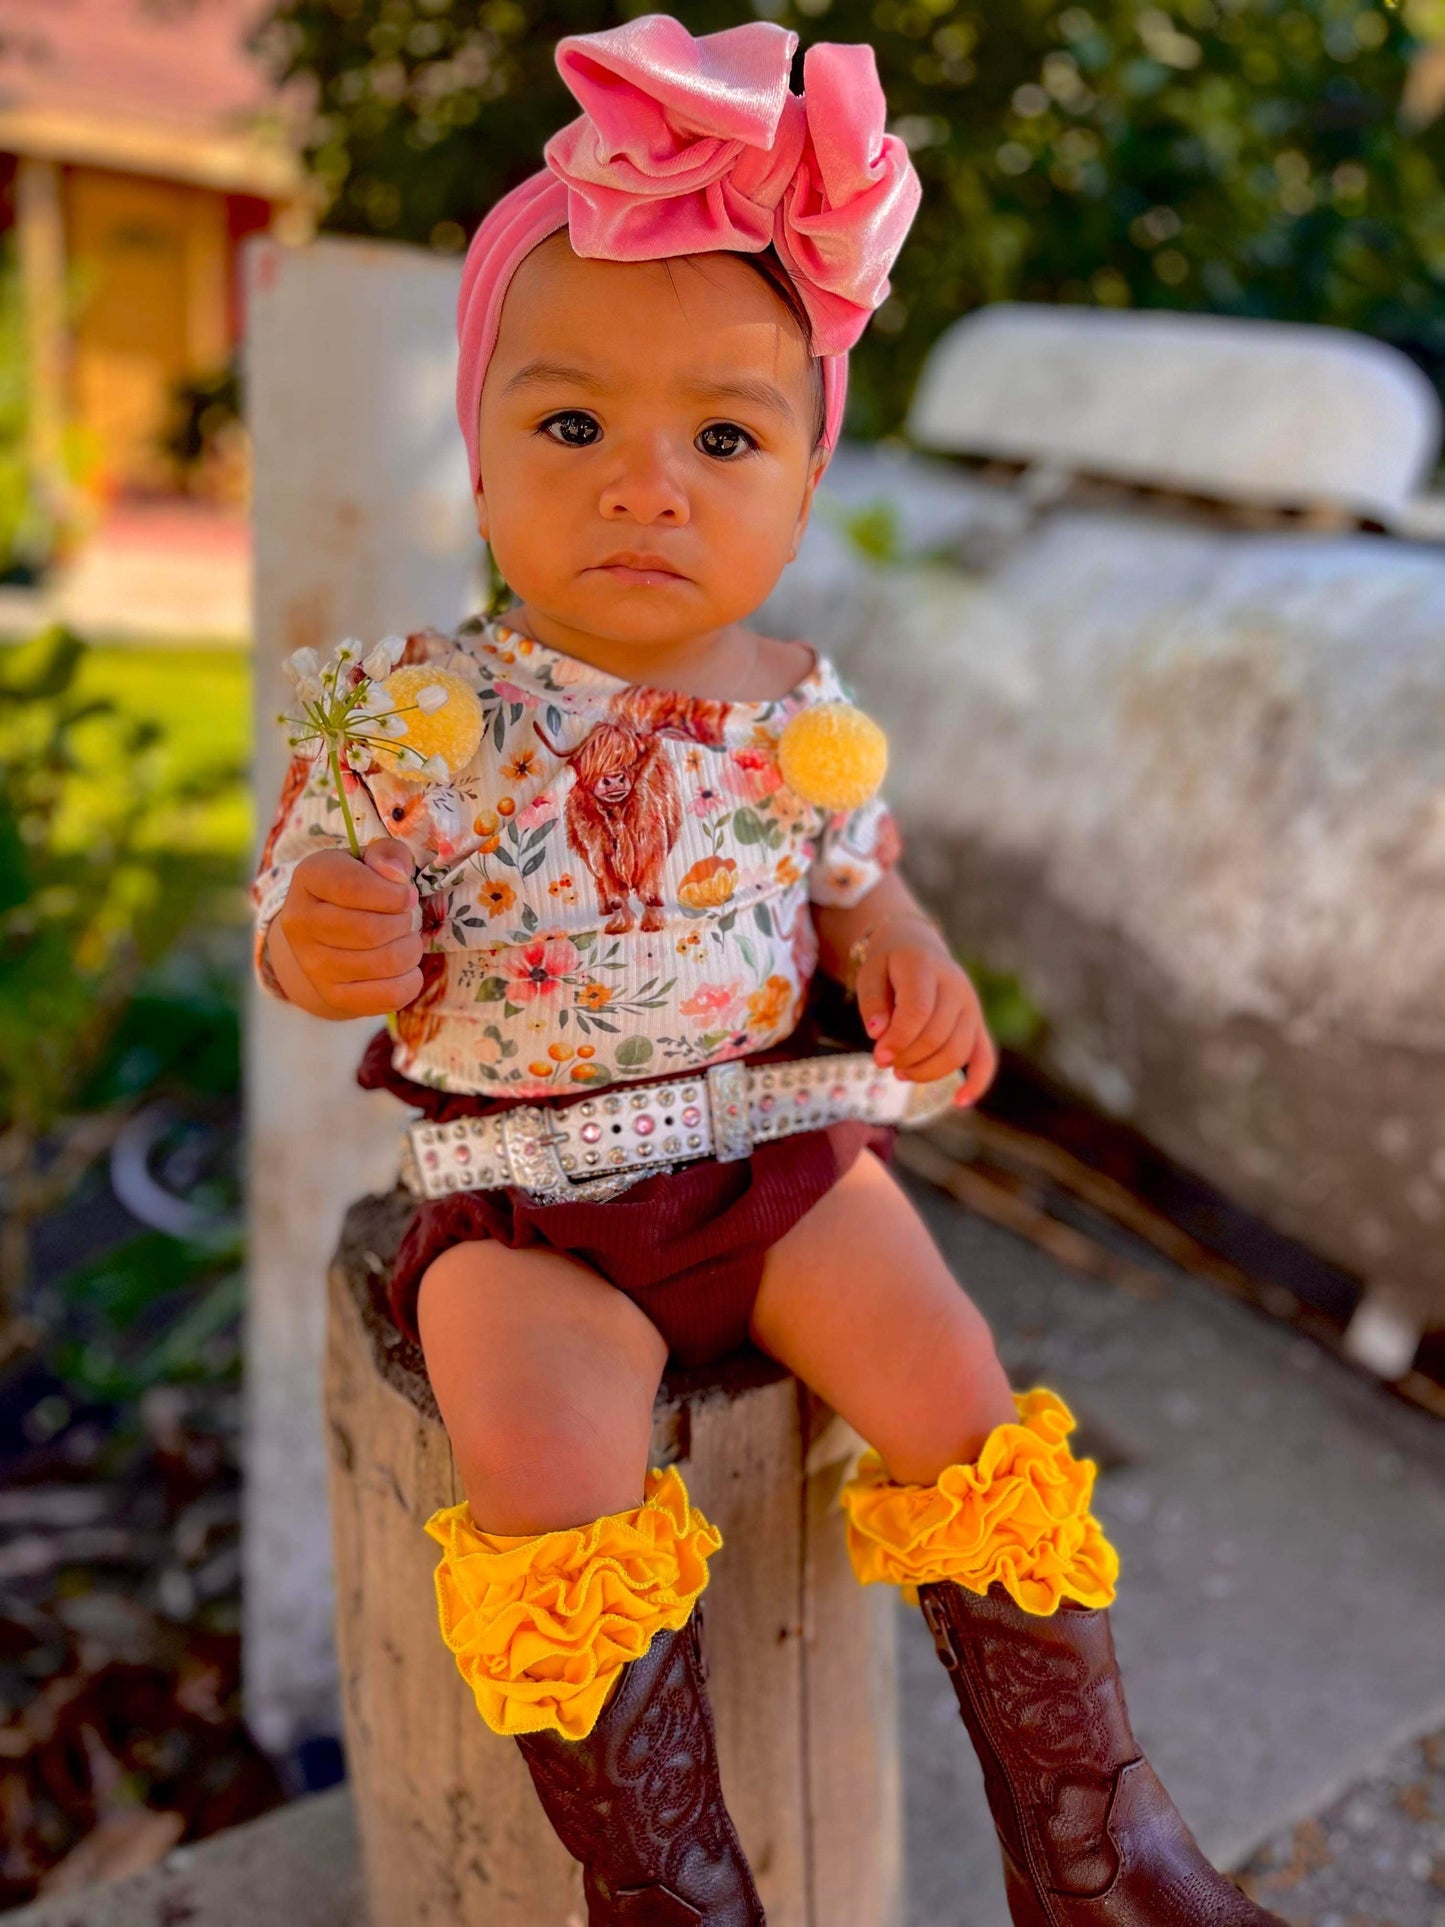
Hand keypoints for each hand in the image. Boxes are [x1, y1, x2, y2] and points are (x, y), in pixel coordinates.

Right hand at [276, 837, 423, 1016]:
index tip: (407, 894)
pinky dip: (410, 980)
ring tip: (405, 939)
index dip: (394, 893)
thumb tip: (397, 875)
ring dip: (411, 949)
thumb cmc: (358, 889)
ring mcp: (313, 964)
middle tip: (406, 918)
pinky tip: (404, 967)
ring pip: (385, 963)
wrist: (325, 935)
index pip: (354, 887)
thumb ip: (389, 855)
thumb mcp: (371, 861)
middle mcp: (301, 922)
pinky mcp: (333, 995)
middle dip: (404, 923)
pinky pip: (389, 996)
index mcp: (309, 877)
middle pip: (372, 930)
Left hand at [854, 931, 996, 1106]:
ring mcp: (971, 1006)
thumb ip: (871, 1002)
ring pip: (958, 1051)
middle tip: (883, 1062)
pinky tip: (959, 1101)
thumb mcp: (870, 973)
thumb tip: (877, 1034)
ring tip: (901, 1073)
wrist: (917, 947)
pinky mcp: (978, 1024)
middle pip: (937, 1036)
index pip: (918, 1011)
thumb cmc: (889, 966)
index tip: (878, 1056)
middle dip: (907, 1058)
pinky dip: (977, 1082)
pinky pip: (986, 1057)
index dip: (898, 1040)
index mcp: (926, 967)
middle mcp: (956, 986)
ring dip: (927, 1072)